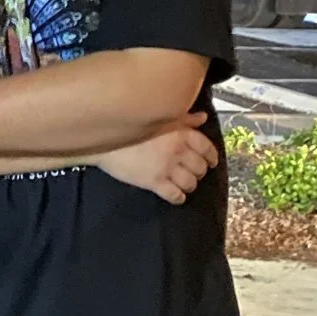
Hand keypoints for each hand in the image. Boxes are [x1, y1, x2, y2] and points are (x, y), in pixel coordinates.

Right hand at [94, 117, 218, 203]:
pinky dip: (179, 197)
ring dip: (190, 185)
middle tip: (194, 172)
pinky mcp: (154, 182)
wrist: (104, 141)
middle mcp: (178, 151)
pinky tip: (176, 195)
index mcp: (180, 133)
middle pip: (200, 167)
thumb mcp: (160, 118)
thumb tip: (202, 118)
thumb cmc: (130, 127)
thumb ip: (184, 119)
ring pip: (191, 183)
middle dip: (199, 172)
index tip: (211, 161)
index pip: (207, 147)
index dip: (211, 156)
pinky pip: (175, 195)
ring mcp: (167, 168)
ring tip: (184, 184)